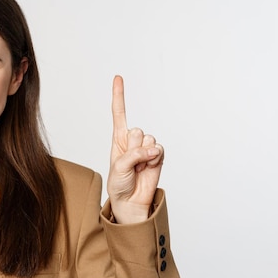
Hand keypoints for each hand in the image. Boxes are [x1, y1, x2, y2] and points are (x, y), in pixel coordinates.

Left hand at [107, 75, 163, 223]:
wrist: (131, 200)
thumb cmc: (119, 184)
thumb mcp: (118, 168)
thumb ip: (133, 154)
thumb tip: (153, 148)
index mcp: (118, 139)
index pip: (119, 113)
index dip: (119, 95)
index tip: (118, 77)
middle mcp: (133, 140)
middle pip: (138, 131)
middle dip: (134, 148)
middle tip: (130, 163)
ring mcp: (146, 148)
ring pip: (149, 140)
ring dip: (144, 155)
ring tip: (139, 168)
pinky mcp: (158, 156)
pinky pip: (160, 149)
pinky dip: (155, 159)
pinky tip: (149, 167)